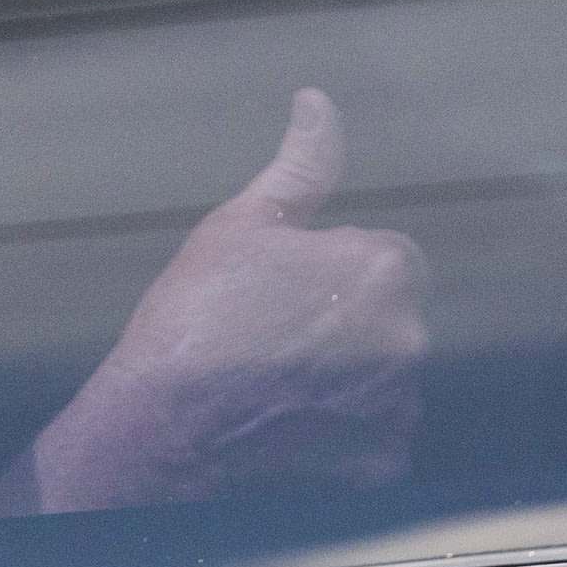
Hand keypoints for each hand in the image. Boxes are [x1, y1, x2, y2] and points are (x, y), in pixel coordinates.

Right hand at [0, 89, 426, 516]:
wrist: (158, 432)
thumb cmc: (194, 319)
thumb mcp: (241, 225)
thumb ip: (301, 165)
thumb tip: (318, 102)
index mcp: (383, 266)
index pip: (387, 261)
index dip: (332, 279)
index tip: (283, 302)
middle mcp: (408, 335)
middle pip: (391, 324)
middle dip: (348, 332)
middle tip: (275, 349)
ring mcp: (399, 405)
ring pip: (386, 384)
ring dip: (348, 388)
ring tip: (277, 396)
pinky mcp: (383, 464)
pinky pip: (377, 444)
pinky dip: (344, 443)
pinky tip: (290, 438)